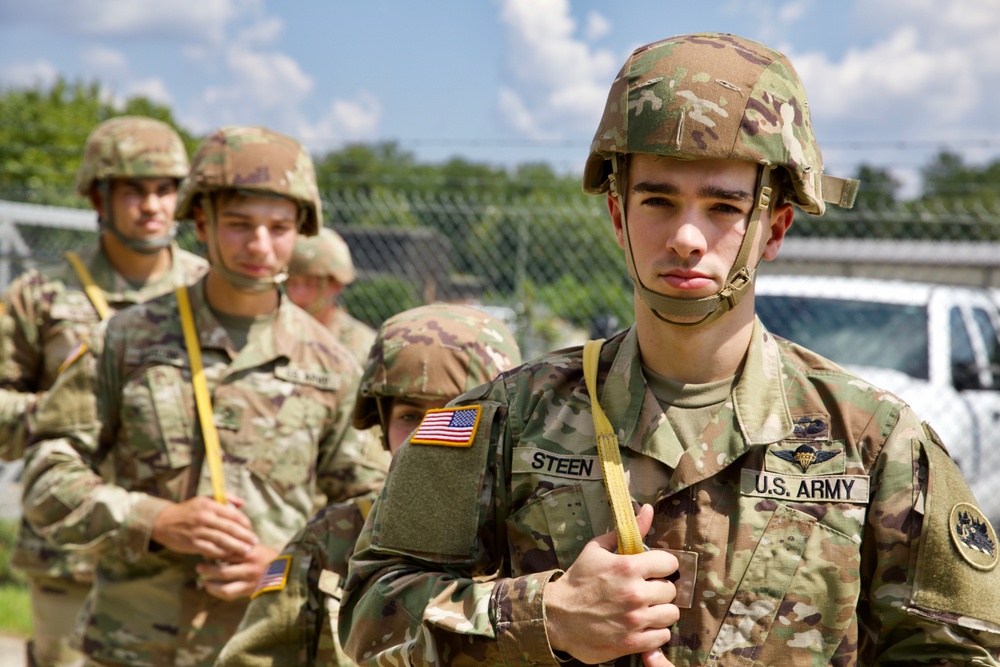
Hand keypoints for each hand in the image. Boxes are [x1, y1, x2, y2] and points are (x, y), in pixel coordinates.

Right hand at [151, 495, 257, 559]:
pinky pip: (210, 550)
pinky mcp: (192, 543)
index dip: (245, 522)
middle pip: (230, 528)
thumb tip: (242, 503)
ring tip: (247, 551)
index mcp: (210, 506)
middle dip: (245, 536)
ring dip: (236, 547)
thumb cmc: (188, 511)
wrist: (163, 522)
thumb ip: (225, 499)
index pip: (233, 514)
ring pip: (222, 540)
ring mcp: (198, 531)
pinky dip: (221, 554)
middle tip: (255, 542)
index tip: (251, 529)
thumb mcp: (204, 499)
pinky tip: (229, 557)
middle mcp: (205, 517)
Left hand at [196, 543, 279, 600]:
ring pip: (224, 576)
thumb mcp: (253, 546)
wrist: (284, 572)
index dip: (211, 550)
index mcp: (250, 549)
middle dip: (207, 566)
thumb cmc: (263, 557)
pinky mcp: (249, 590)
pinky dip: (215, 590)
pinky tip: (209, 587)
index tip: (204, 551)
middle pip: (223, 561)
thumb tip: (211, 542)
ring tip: (202, 578)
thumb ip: (236, 544)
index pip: (226, 548)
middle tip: (199, 566)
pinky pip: (228, 592)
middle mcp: (250, 562)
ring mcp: (250, 576)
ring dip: (209, 577)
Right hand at [544, 504, 678, 665]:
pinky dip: (655, 632)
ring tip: (646, 609)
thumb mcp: (598, 549)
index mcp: (628, 567)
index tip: (653, 571)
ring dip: (660, 611)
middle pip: (671, 590)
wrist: (556, 615)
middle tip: (645, 591)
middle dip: (659, 589)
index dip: (662, 566)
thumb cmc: (578, 579)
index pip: (670, 563)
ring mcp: (634, 620)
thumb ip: (628, 531)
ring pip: (671, 614)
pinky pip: (662, 636)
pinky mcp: (632, 641)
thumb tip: (648, 509)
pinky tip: (641, 625)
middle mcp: (635, 593)